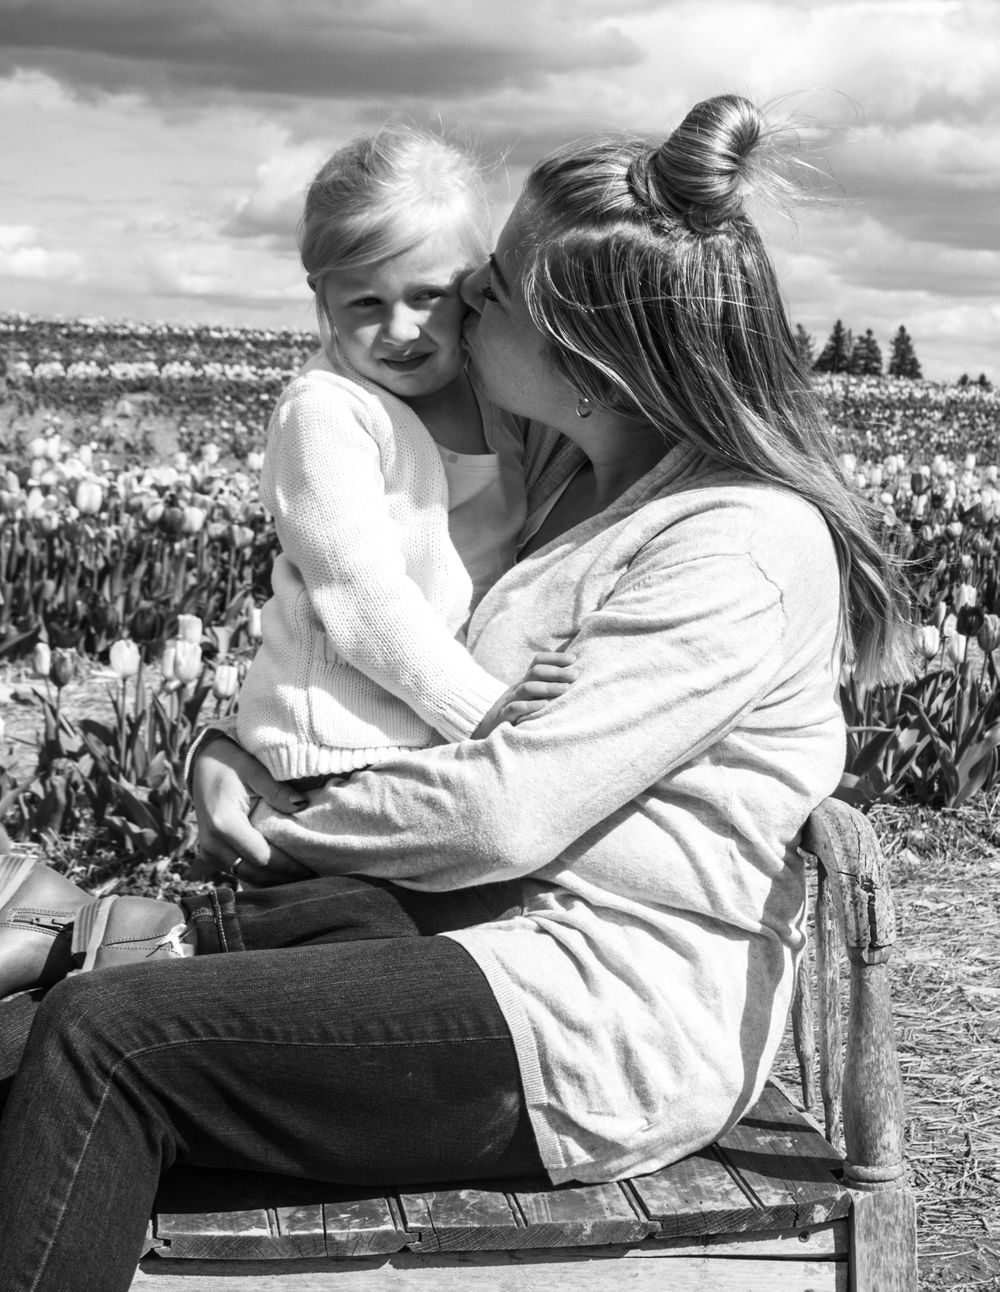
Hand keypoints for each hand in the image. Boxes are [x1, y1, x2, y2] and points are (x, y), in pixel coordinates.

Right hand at [190, 735, 313, 886]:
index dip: (288, 867)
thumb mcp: (255, 771)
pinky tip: (282, 873)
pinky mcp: (210, 854)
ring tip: (301, 878)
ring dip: (273, 880)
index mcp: (223, 823)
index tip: (313, 869)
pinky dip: (260, 874)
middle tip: (312, 878)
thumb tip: (302, 804)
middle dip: (284, 878)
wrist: (204, 764)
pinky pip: (237, 870)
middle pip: (254, 872)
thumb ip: (277, 790)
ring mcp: (208, 851)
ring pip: (245, 876)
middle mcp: (212, 842)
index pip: (262, 857)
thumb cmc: (232, 764)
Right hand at [472, 652, 578, 738]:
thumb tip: (572, 679)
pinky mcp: (503, 718)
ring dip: (548, 687)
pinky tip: (544, 706)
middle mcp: (518, 689)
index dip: (555, 658)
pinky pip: (515, 709)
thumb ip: (545, 688)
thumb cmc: (516, 715)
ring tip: (565, 689)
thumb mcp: (529, 698)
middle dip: (556, 672)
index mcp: (525, 682)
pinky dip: (530, 706)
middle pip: (535, 672)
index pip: (538, 662)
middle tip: (575, 675)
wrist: (484, 729)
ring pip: (527, 688)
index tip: (574, 658)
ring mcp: (510, 702)